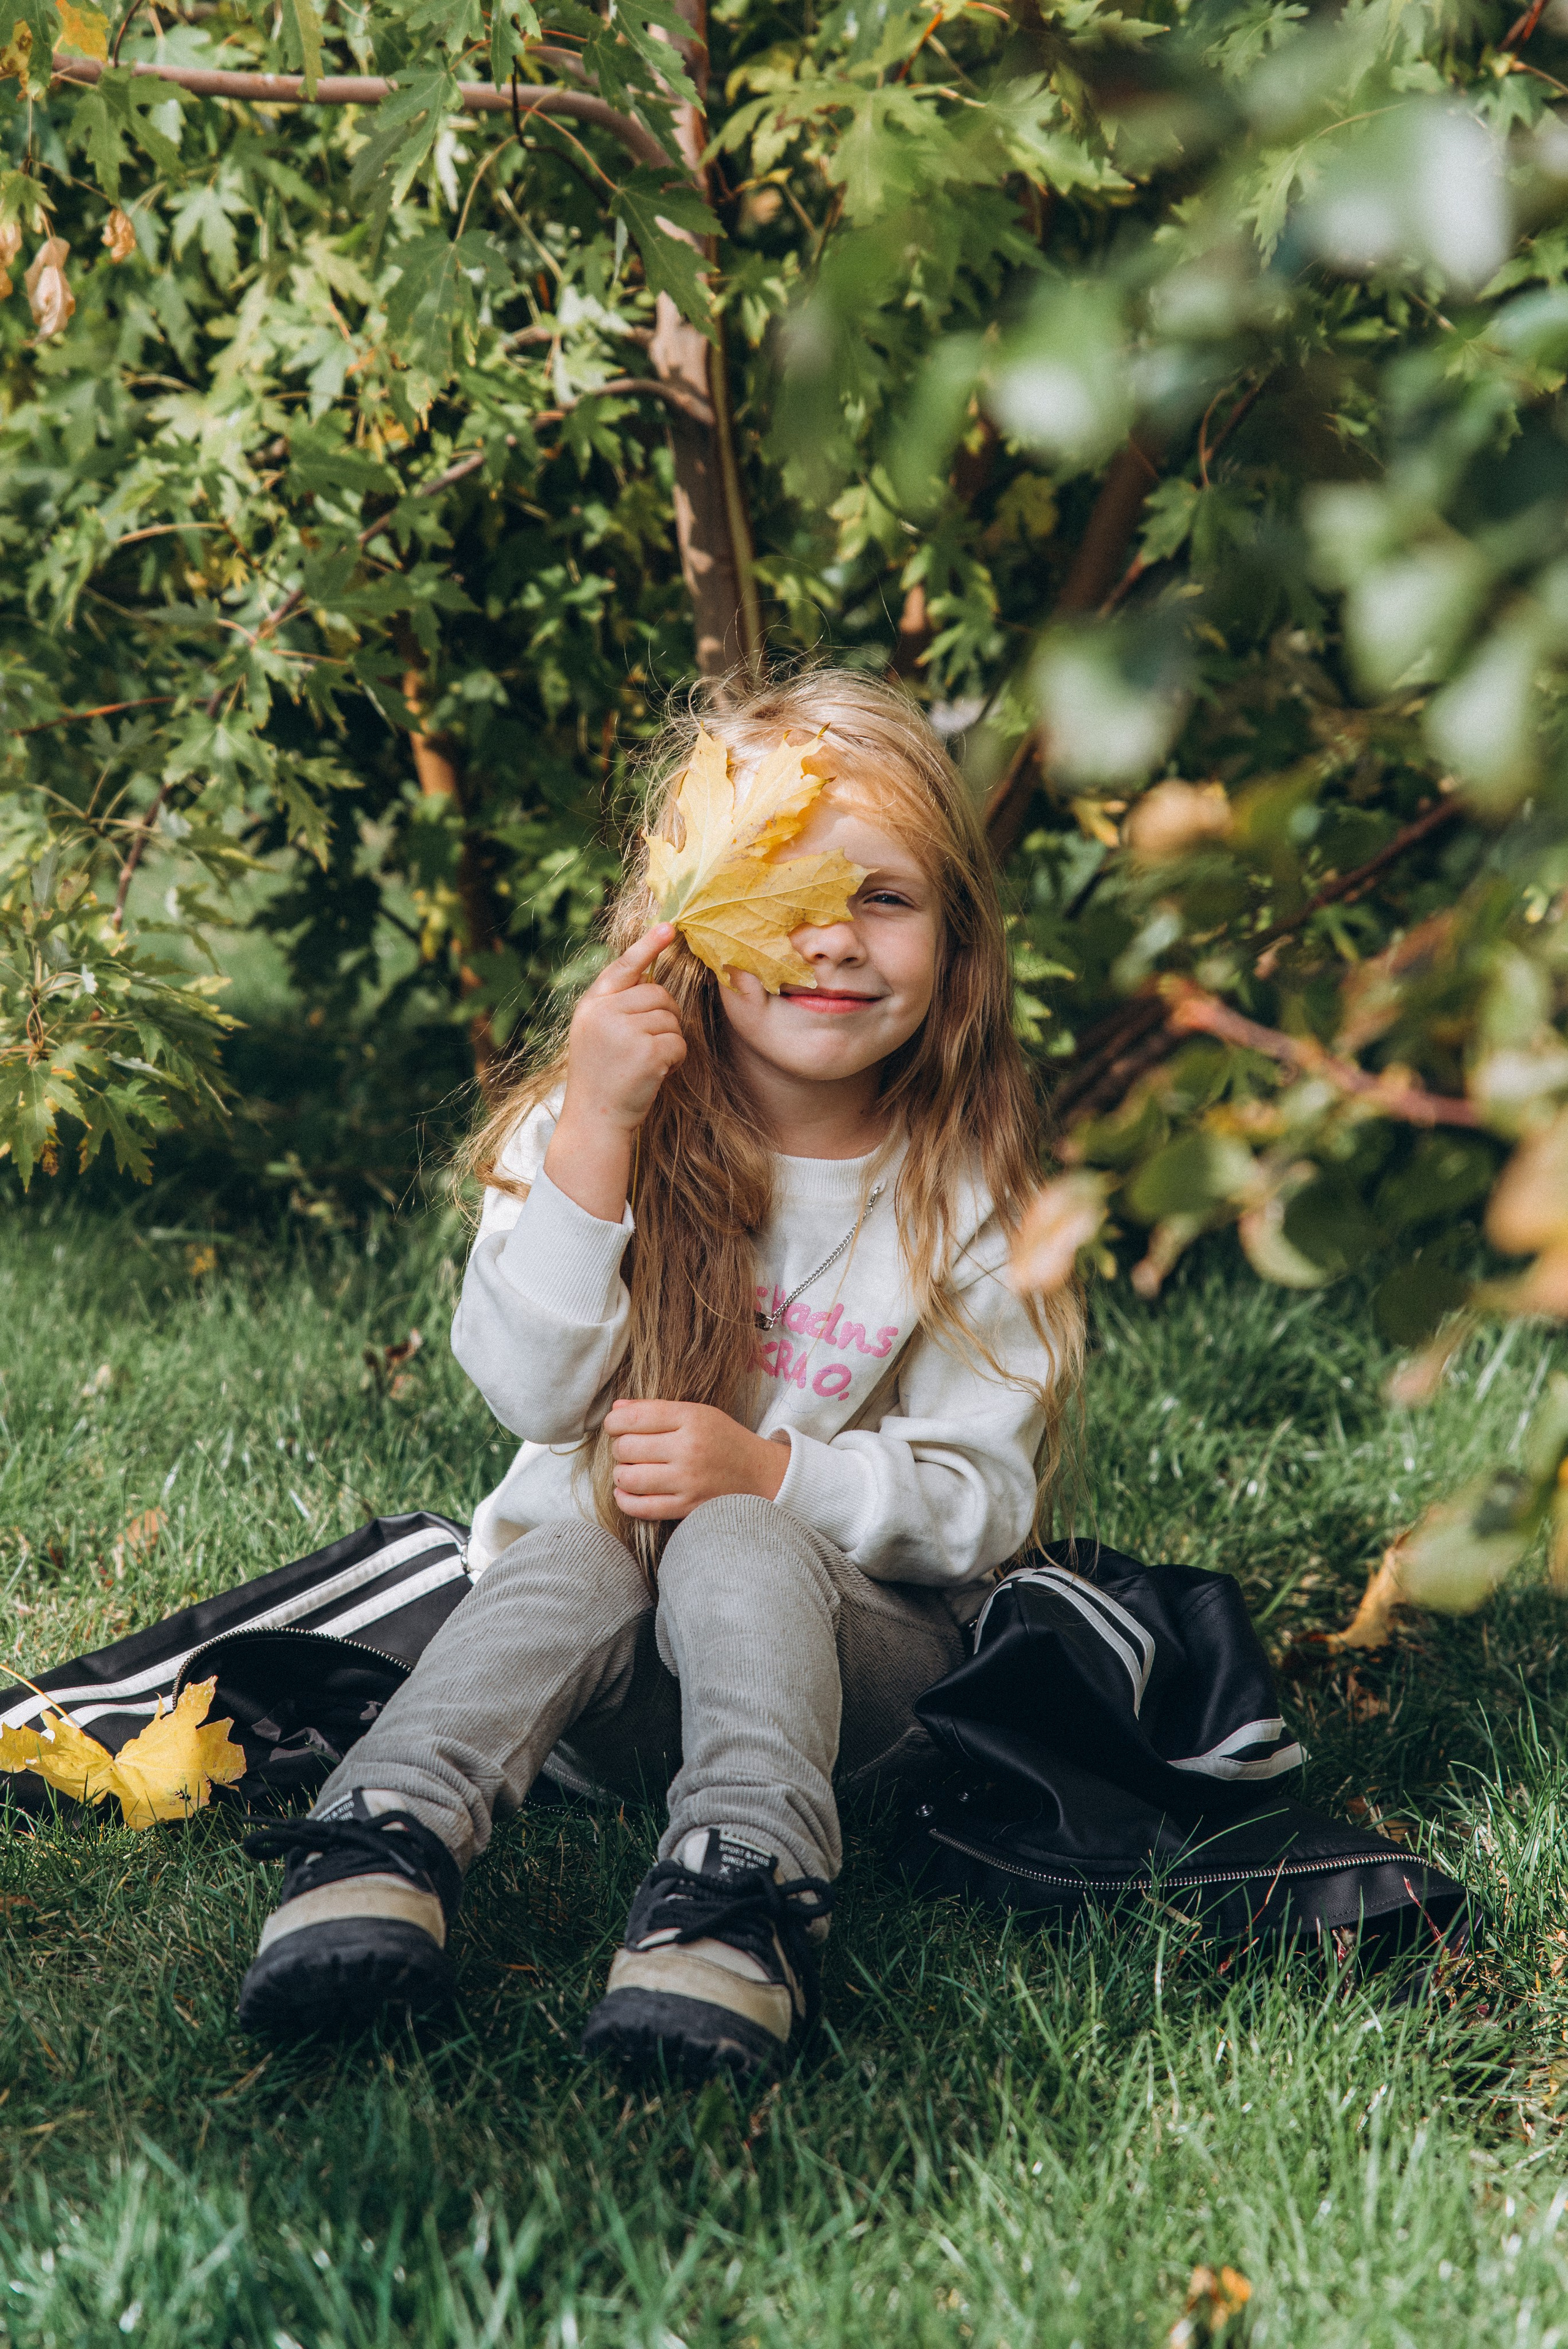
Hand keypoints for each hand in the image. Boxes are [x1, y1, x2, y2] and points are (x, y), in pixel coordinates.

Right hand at [545, 924, 684, 1220]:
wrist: (595, 1121)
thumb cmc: (602, 1078)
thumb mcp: (597, 1034)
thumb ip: (616, 1005)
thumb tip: (651, 977)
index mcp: (591, 1005)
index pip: (623, 967)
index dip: (647, 946)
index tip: (669, 926)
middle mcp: (604, 1013)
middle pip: (657, 993)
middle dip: (665, 1015)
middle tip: (650, 1044)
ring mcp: (624, 1031)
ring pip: (671, 1017)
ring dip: (670, 1039)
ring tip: (647, 1062)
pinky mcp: (645, 1052)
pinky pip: (678, 1041)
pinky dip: (676, 1058)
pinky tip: (658, 1072)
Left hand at [605, 1399, 788, 1520]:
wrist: (760, 1474)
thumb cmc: (724, 1440)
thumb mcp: (698, 1413)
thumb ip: (656, 1409)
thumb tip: (616, 1409)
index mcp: (692, 1418)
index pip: (634, 1418)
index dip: (613, 1422)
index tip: (614, 1426)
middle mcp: (689, 1449)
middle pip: (626, 1447)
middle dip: (618, 1448)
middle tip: (627, 1449)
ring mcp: (688, 1481)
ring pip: (628, 1478)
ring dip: (620, 1473)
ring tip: (628, 1470)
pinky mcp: (687, 1507)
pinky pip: (640, 1507)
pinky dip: (624, 1500)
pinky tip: (626, 1492)